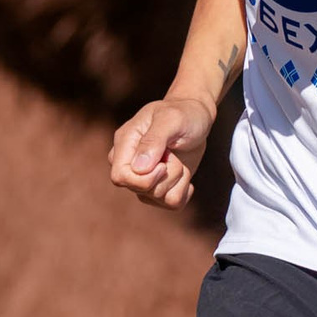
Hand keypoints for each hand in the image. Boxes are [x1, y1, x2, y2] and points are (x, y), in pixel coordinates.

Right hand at [109, 93, 215, 209]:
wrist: (197, 116)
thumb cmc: (182, 113)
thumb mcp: (171, 120)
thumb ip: (153, 141)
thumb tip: (139, 168)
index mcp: (125, 143)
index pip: (120, 177)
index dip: (143, 179)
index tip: (163, 164)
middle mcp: (130, 163)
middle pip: (141, 190)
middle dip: (167, 176)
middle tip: (173, 154)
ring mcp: (145, 177)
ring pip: (159, 199)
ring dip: (177, 180)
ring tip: (179, 158)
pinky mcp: (161, 186)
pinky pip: (172, 204)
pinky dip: (184, 189)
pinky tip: (185, 173)